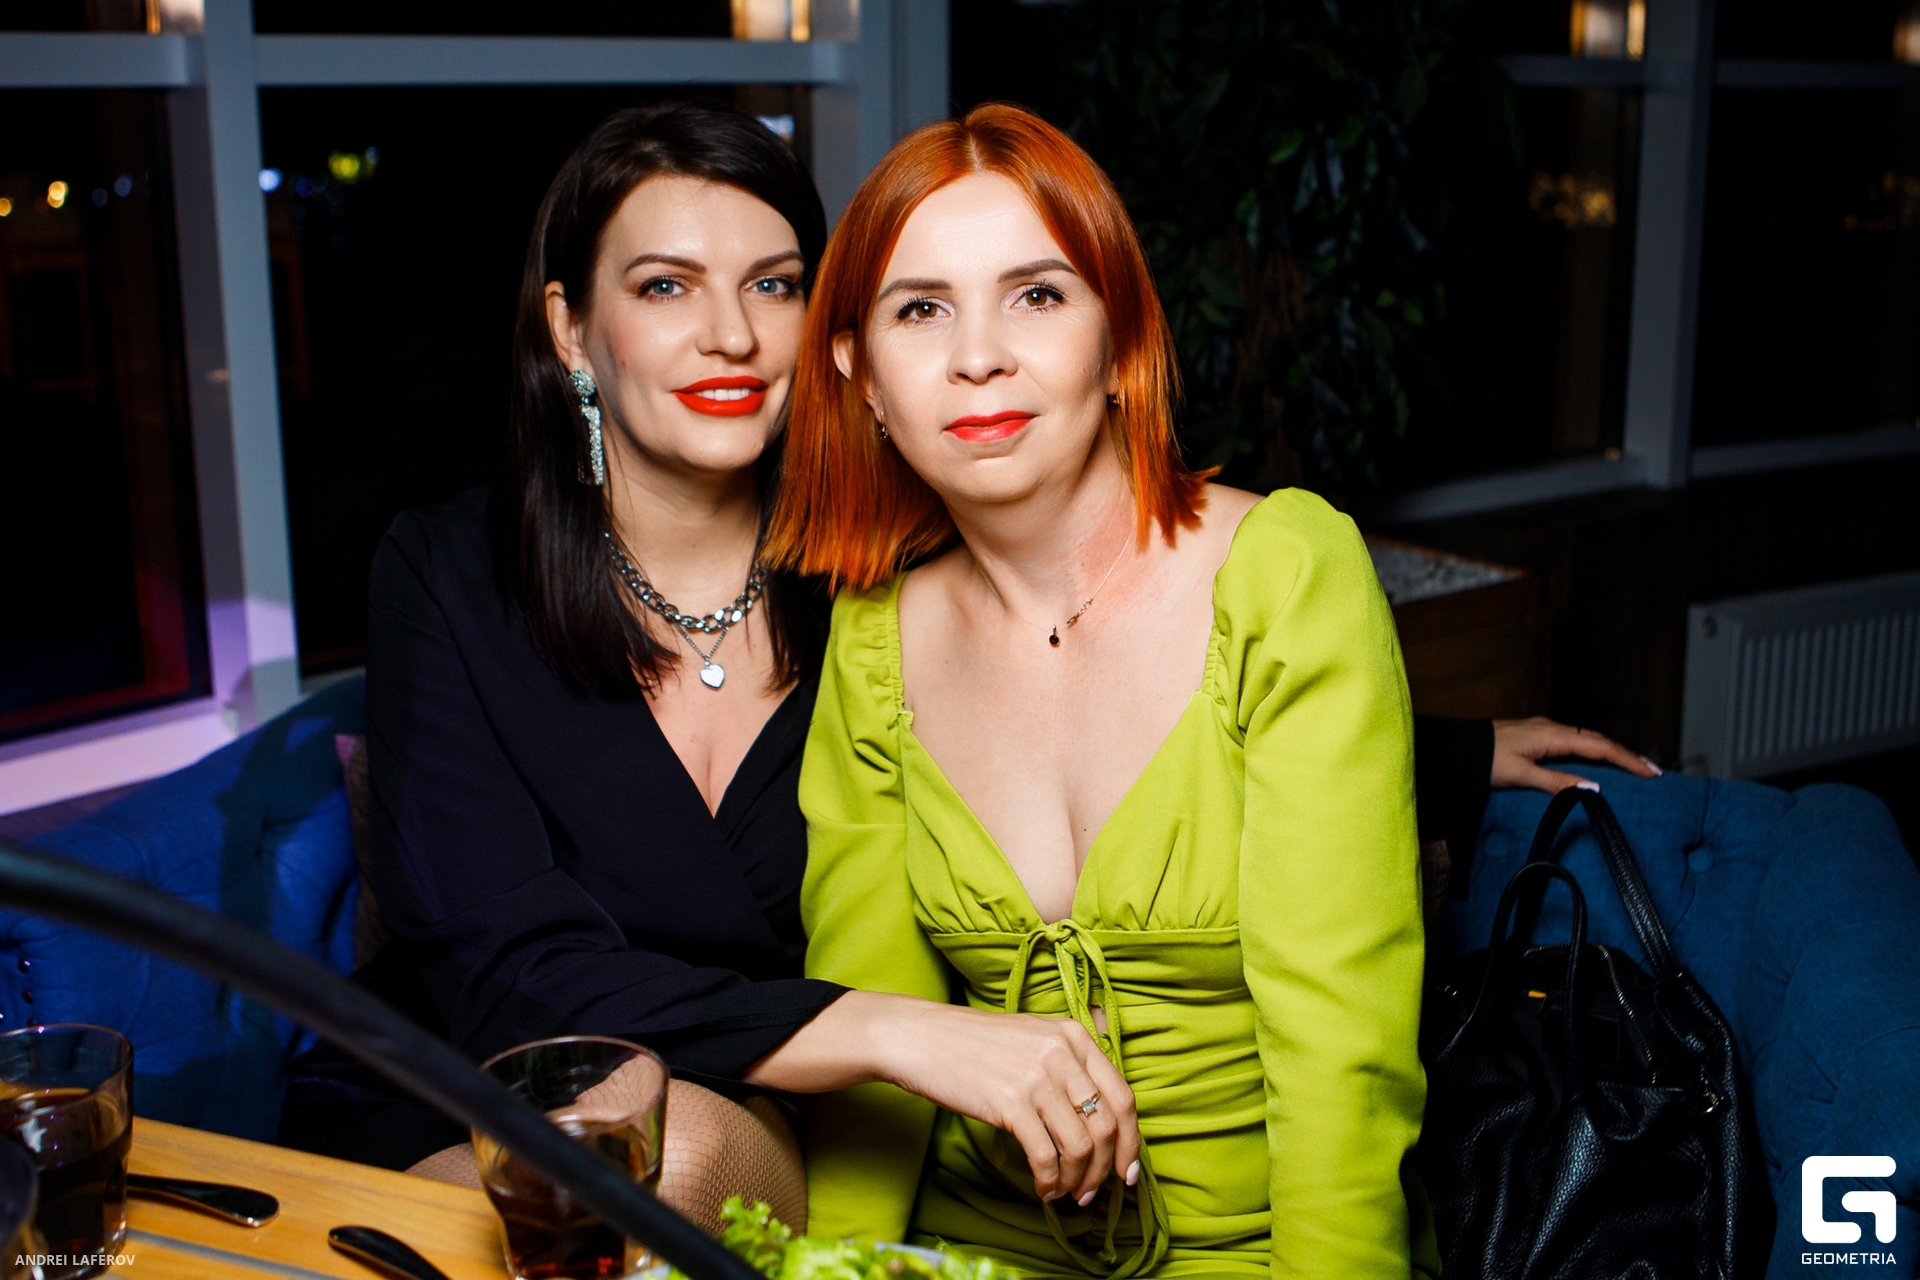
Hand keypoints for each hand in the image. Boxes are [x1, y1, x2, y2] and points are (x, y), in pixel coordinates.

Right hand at [746, 990, 1139, 1205]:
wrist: (921, 1039)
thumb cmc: (976, 1044)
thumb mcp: (1033, 1035)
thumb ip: (1071, 1060)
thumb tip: (1108, 1112)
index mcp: (1073, 1035)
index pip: (1123, 1096)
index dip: (1131, 1141)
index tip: (1126, 1170)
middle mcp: (1062, 1053)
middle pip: (1108, 1125)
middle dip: (1108, 1168)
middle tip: (1095, 1191)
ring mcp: (1036, 1077)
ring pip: (1081, 1145)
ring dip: (1078, 1180)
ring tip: (1066, 1193)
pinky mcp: (1010, 1103)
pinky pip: (1046, 1155)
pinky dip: (1049, 1180)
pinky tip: (1042, 1189)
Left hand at [1490, 717, 1660, 793]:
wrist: (1456, 747)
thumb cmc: (1484, 761)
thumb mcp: (1520, 774)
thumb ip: (1556, 782)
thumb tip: (1594, 789)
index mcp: (1552, 735)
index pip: (1600, 747)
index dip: (1628, 760)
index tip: (1651, 773)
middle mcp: (1553, 728)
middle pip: (1599, 740)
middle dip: (1627, 755)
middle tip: (1652, 771)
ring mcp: (1544, 730)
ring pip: (1587, 739)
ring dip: (1612, 751)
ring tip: (1633, 766)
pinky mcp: (1537, 735)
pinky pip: (1574, 741)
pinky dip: (1593, 750)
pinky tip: (1598, 760)